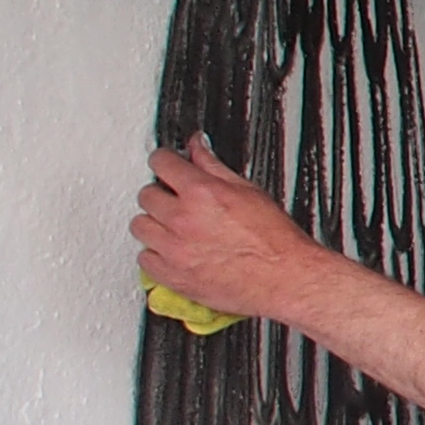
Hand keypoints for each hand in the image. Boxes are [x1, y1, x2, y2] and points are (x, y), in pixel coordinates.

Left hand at [134, 136, 325, 320]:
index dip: (165, 161)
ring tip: (173, 227)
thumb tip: (197, 146)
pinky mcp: (172, 276)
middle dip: (161, 194)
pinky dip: (156, 254)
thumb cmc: (275, 240)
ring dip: (154, 224)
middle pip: (146, 195)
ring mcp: (174, 249)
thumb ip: (213, 165)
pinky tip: (173, 251)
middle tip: (176, 200)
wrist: (285, 278)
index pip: (161, 162)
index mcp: (202, 193)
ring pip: (139, 226)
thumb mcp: (248, 191)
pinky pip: (144, 258)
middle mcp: (183, 219)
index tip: (167, 165)